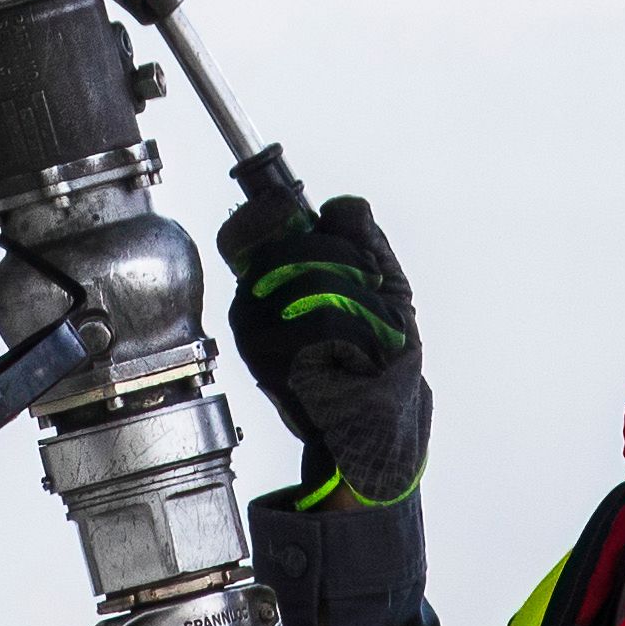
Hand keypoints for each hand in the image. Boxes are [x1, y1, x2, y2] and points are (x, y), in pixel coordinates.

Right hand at [216, 188, 429, 505]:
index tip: (295, 208)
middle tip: (370, 283)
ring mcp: (257, 337)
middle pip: (287, 247)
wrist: (382, 418)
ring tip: (372, 331)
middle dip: (346, 256)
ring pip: (310, 283)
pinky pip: (321, 323)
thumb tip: (341, 207)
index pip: (240, 235)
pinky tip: (362, 358)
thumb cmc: (378, 354)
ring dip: (362, 303)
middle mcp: (250, 307)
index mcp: (266, 283)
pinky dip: (360, 335)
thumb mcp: (383, 285)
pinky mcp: (273, 366)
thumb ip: (365, 239)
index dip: (265, 213)